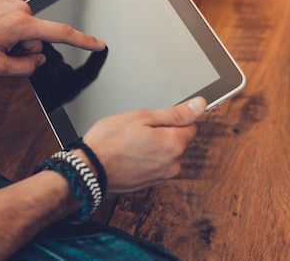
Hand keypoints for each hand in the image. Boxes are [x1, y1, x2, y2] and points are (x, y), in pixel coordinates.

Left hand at [0, 0, 105, 76]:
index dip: (83, 41)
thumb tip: (38, 59)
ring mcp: (13, 0)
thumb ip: (25, 68)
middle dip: (23, 48)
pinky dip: (6, 27)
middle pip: (37, 38)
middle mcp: (22, 8)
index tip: (98, 44)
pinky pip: (15, 19)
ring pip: (25, 29)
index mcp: (22, 25)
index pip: (60, 34)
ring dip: (13, 38)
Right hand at [83, 96, 206, 193]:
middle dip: (163, 132)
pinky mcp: (150, 183)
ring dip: (154, 146)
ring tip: (131, 142)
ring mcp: (162, 176)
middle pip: (178, 140)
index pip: (191, 125)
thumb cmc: (109, 142)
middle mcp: (173, 164)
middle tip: (139, 129)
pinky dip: (146, 158)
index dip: (173, 118)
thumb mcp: (142, 117)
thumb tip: (200, 105)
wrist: (89, 170)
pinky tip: (129, 153)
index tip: (155, 118)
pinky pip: (156, 164)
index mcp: (174, 144)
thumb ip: (175, 113)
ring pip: (166, 152)